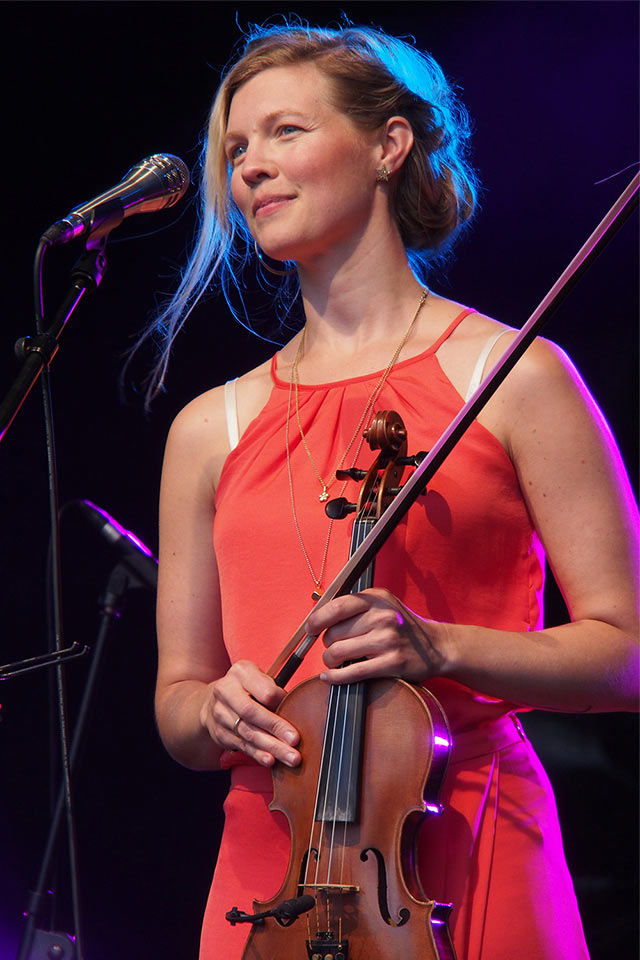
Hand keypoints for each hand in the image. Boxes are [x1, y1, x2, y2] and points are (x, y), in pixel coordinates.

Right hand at [199, 659, 300, 767]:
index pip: (263, 689)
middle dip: (276, 728)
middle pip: (252, 712)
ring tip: (290, 757)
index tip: (295, 711)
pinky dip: (258, 754)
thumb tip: (293, 709)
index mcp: (241, 672)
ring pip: (248, 733)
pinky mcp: (219, 733)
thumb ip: (272, 689)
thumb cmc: (246, 688)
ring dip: (272, 747)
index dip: (280, 701)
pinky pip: (242, 745)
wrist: (213, 700)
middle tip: (295, 741)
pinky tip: (270, 760)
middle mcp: (226, 691)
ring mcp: (220, 713)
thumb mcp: (257, 677)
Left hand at [305, 588, 445, 684]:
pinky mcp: (391, 663)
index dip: (318, 619)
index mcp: (377, 598)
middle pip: (335, 632)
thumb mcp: (383, 604)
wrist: (437, 646)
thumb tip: (317, 617)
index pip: (338, 606)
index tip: (310, 628)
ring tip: (335, 660)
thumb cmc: (402, 626)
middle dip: (328, 642)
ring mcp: (388, 640)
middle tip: (334, 646)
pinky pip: (352, 672)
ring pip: (339, 652)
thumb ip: (354, 606)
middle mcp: (383, 616)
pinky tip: (330, 676)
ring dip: (330, 660)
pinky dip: (335, 677)